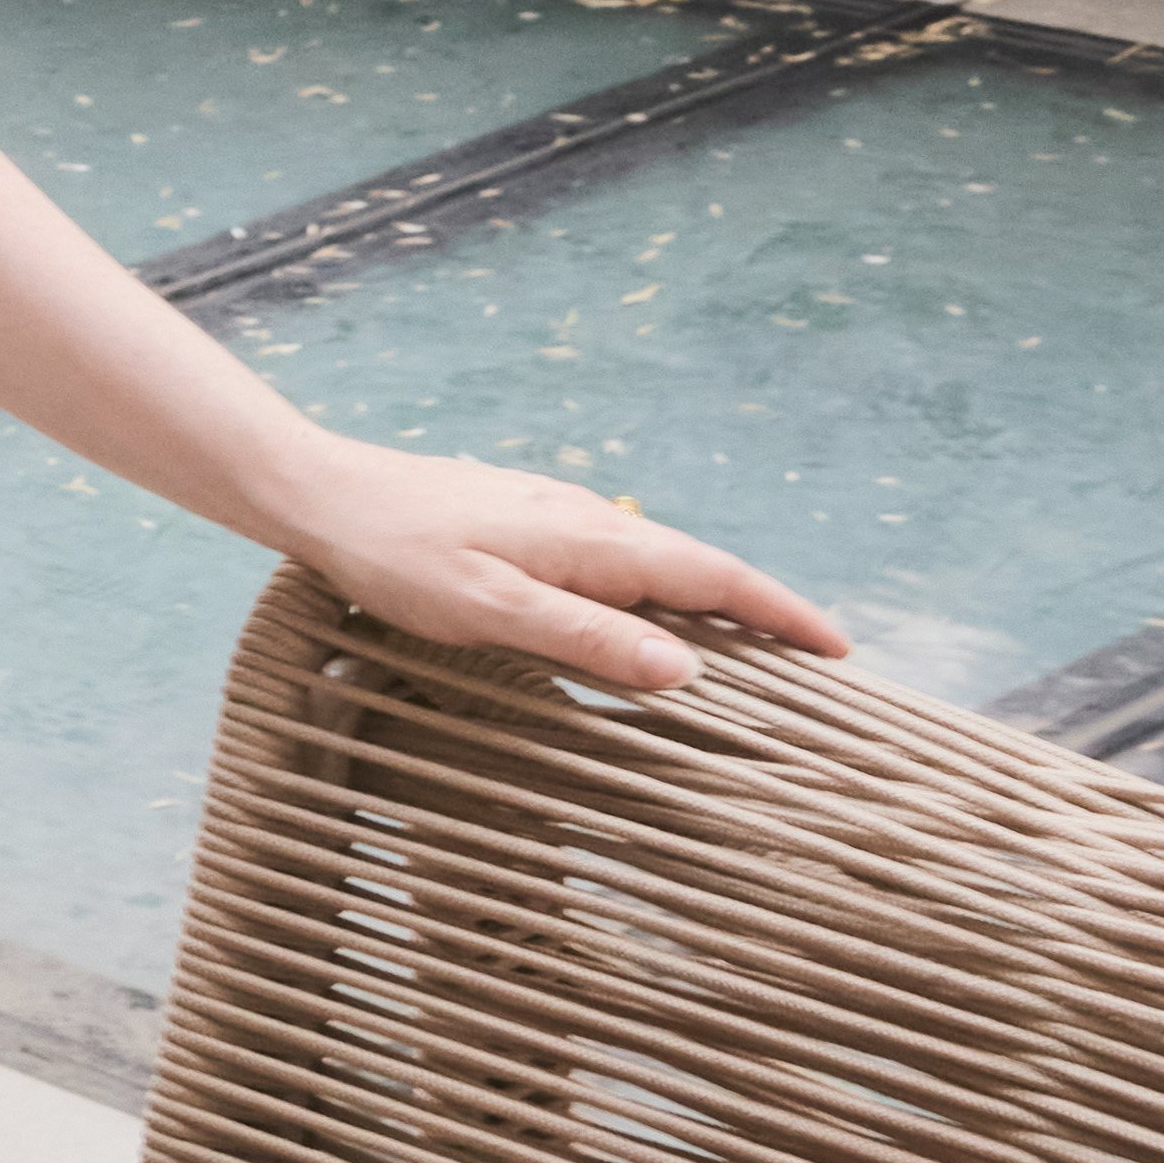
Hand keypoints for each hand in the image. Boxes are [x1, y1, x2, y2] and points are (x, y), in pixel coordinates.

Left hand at [274, 431, 844, 702]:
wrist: (322, 493)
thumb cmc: (397, 557)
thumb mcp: (491, 612)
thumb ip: (586, 639)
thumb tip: (686, 669)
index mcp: (592, 541)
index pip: (714, 578)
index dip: (782, 614)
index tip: (841, 651)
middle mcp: (587, 520)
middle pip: (699, 568)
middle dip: (764, 612)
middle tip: (819, 664)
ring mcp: (557, 519)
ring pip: (658, 565)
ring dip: (713, 603)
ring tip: (754, 653)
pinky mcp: (527, 525)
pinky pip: (618, 564)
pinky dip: (658, 595)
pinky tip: (647, 621)